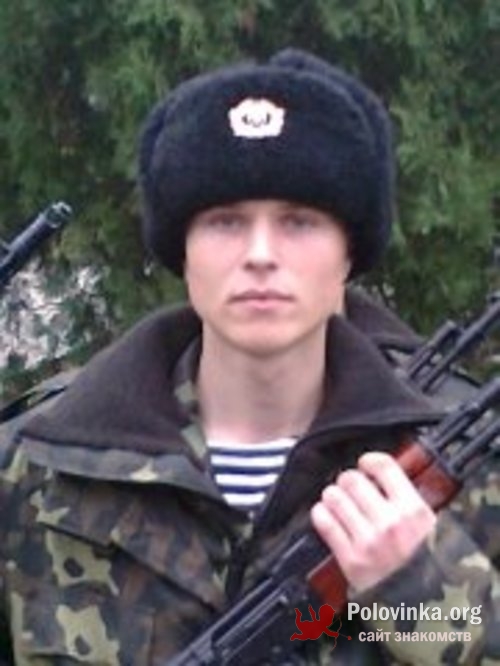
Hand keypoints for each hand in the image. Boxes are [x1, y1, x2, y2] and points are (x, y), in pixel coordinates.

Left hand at [310, 451, 435, 592]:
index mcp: (415, 511)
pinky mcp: (350, 560)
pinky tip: (327, 515)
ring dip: (333, 496)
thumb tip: (383, 475)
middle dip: (348, 480)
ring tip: (337, 501)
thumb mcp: (432, 527)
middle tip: (349, 486)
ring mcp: (369, 541)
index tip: (365, 464)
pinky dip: (321, 514)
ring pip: (334, 497)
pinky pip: (324, 522)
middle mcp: (391, 522)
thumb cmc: (428, 566)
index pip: (384, 467)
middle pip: (353, 480)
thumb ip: (409, 500)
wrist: (425, 610)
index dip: (370, 461)